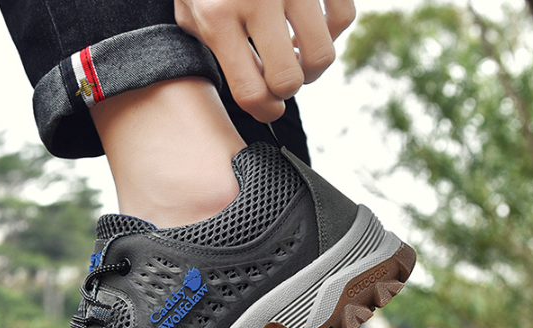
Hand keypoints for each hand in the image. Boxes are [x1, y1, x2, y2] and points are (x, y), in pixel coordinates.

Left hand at [175, 0, 355, 121]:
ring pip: (321, 55)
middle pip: (289, 80)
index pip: (252, 91)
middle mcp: (257, 0)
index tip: (268, 108)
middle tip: (279, 79)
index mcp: (218, 17)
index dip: (264, 111)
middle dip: (286, 91)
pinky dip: (331, 32)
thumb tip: (250, 86)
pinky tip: (309, 26)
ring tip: (294, 54)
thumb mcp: (189, 6)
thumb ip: (209, 44)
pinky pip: (343, 17)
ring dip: (310, 67)